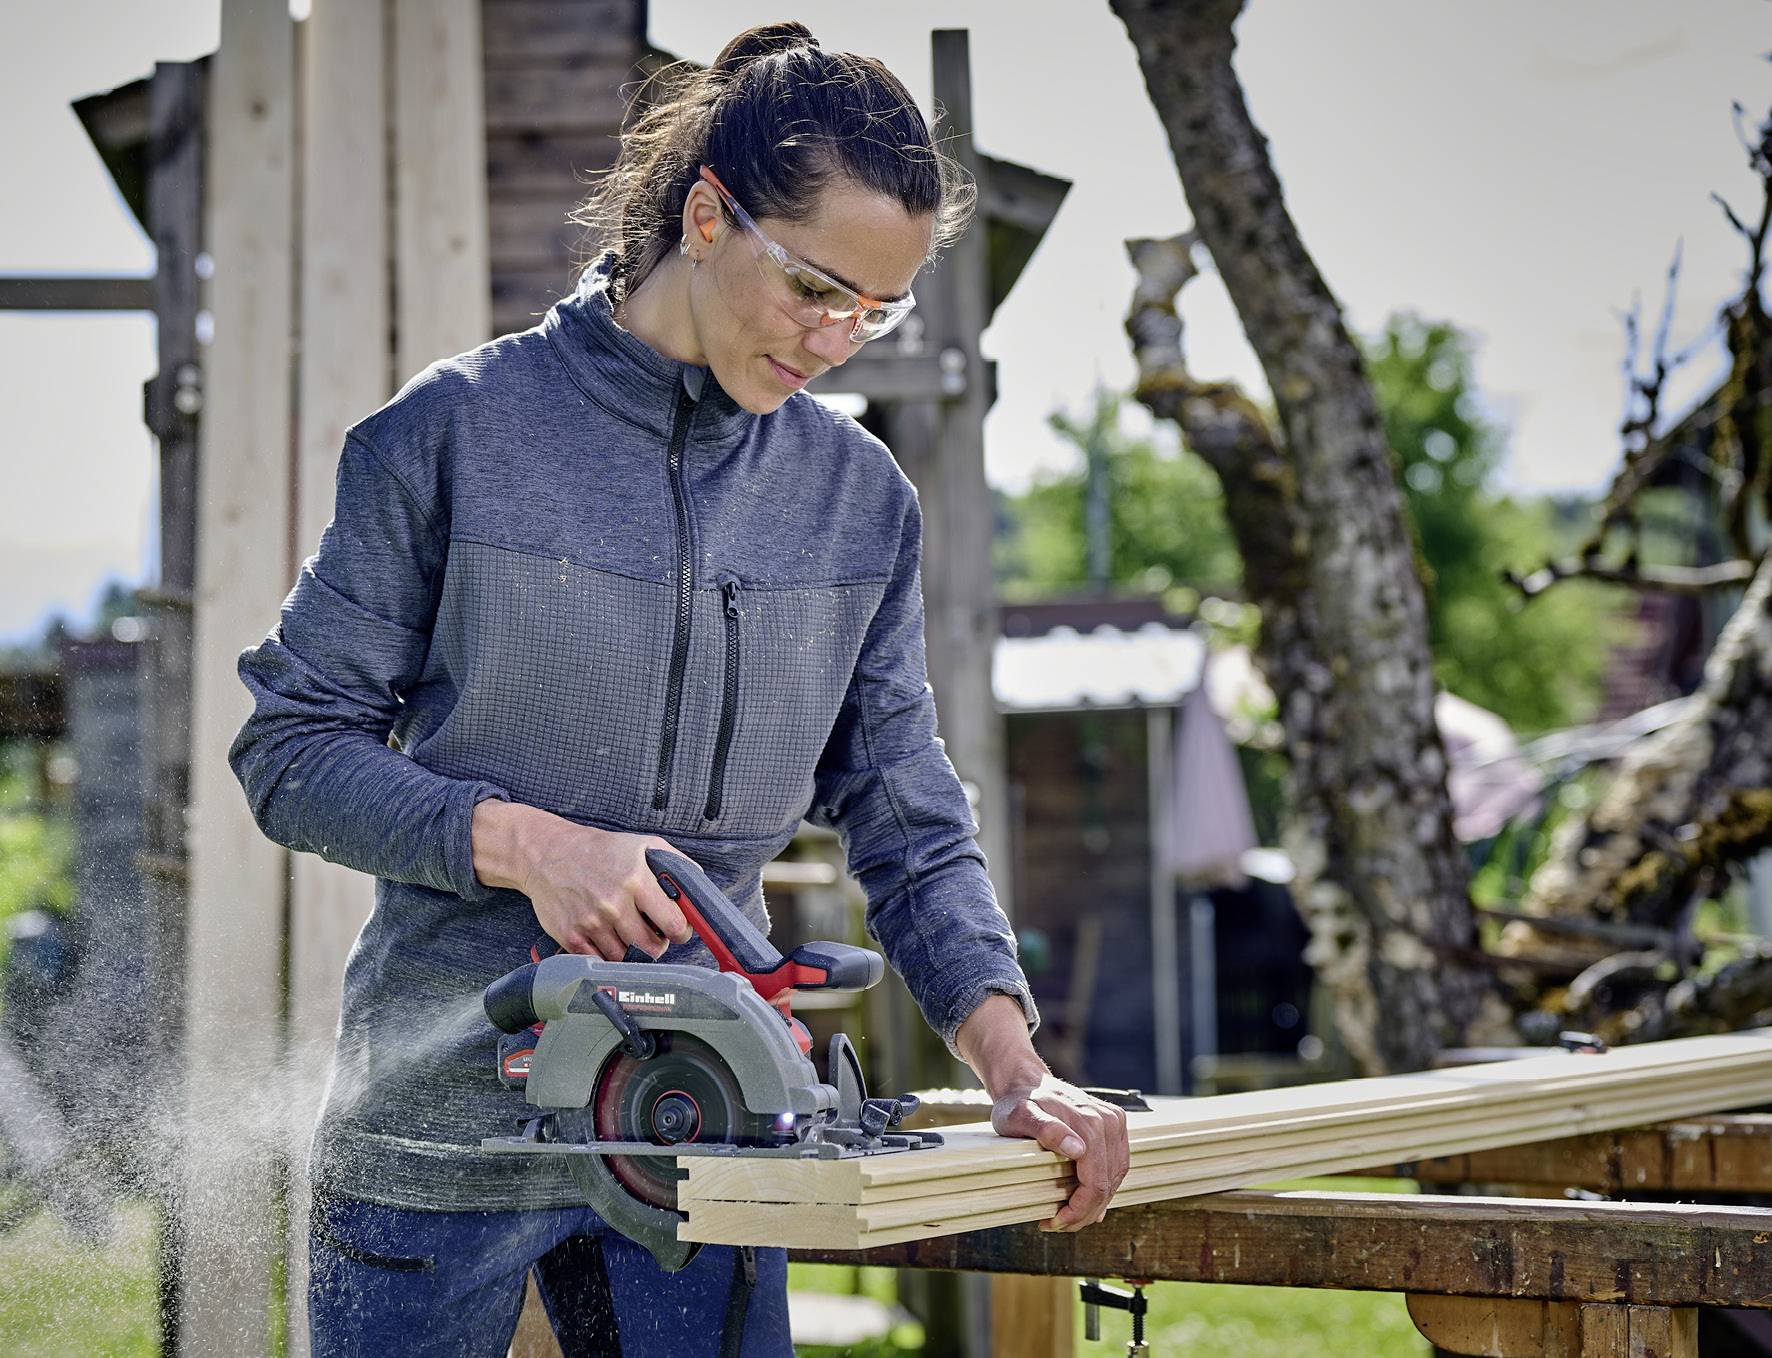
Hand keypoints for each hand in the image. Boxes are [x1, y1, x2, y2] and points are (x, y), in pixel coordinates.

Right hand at [472, 801, 694, 958]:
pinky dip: (607, 955)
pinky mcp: (571, 936)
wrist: (546, 853)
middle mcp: (613, 903)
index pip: (673, 923)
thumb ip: (674, 864)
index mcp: (636, 879)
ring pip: (625, 957)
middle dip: (657, 945)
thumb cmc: (598, 849)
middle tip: (653, 936)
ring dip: (631, 951)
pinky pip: (600, 961)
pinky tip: (608, 939)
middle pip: (650, 948)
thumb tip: (697, 886)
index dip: (681, 932)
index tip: (678, 931)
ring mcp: (591, 922)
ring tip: (628, 933)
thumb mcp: (642, 844)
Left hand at [953, 993, 1130, 1230]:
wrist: (1026, 1081)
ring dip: (1095, 1203)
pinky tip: (1087, 1200)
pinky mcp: (1114, 1124)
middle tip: (1059, 1224)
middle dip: (1084, 1212)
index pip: (1096, 1183)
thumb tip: (1078, 1149)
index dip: (1078, 1210)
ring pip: (1115, 1177)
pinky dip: (1104, 1185)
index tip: (1055, 1222)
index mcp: (1090, 1124)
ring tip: (1069, 1216)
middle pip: (1107, 1184)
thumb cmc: (1018, 1102)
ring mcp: (1114, 1122)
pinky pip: (1116, 1164)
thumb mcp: (1020, 1116)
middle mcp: (1108, 1122)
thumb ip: (1046, 1130)